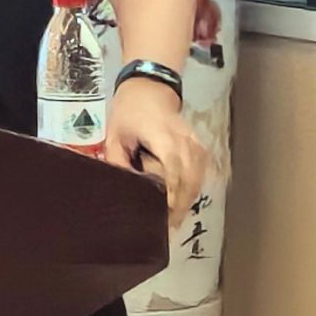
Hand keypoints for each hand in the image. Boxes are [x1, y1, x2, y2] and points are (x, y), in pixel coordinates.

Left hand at [104, 77, 208, 228]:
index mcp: (163, 136)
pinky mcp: (200, 148)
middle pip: (189, 179)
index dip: (170, 194)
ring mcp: (195, 144)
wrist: (151, 88)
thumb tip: (123, 187)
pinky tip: (182, 203)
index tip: (164, 215)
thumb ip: (118, 161)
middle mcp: (184, 141)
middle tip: (168, 227)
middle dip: (179, 204)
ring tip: (174, 220)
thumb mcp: (115, 135)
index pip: (173, 170)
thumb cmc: (129, 111)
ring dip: (187, 200)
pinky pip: (200, 174)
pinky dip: (192, 189)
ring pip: (197, 179)